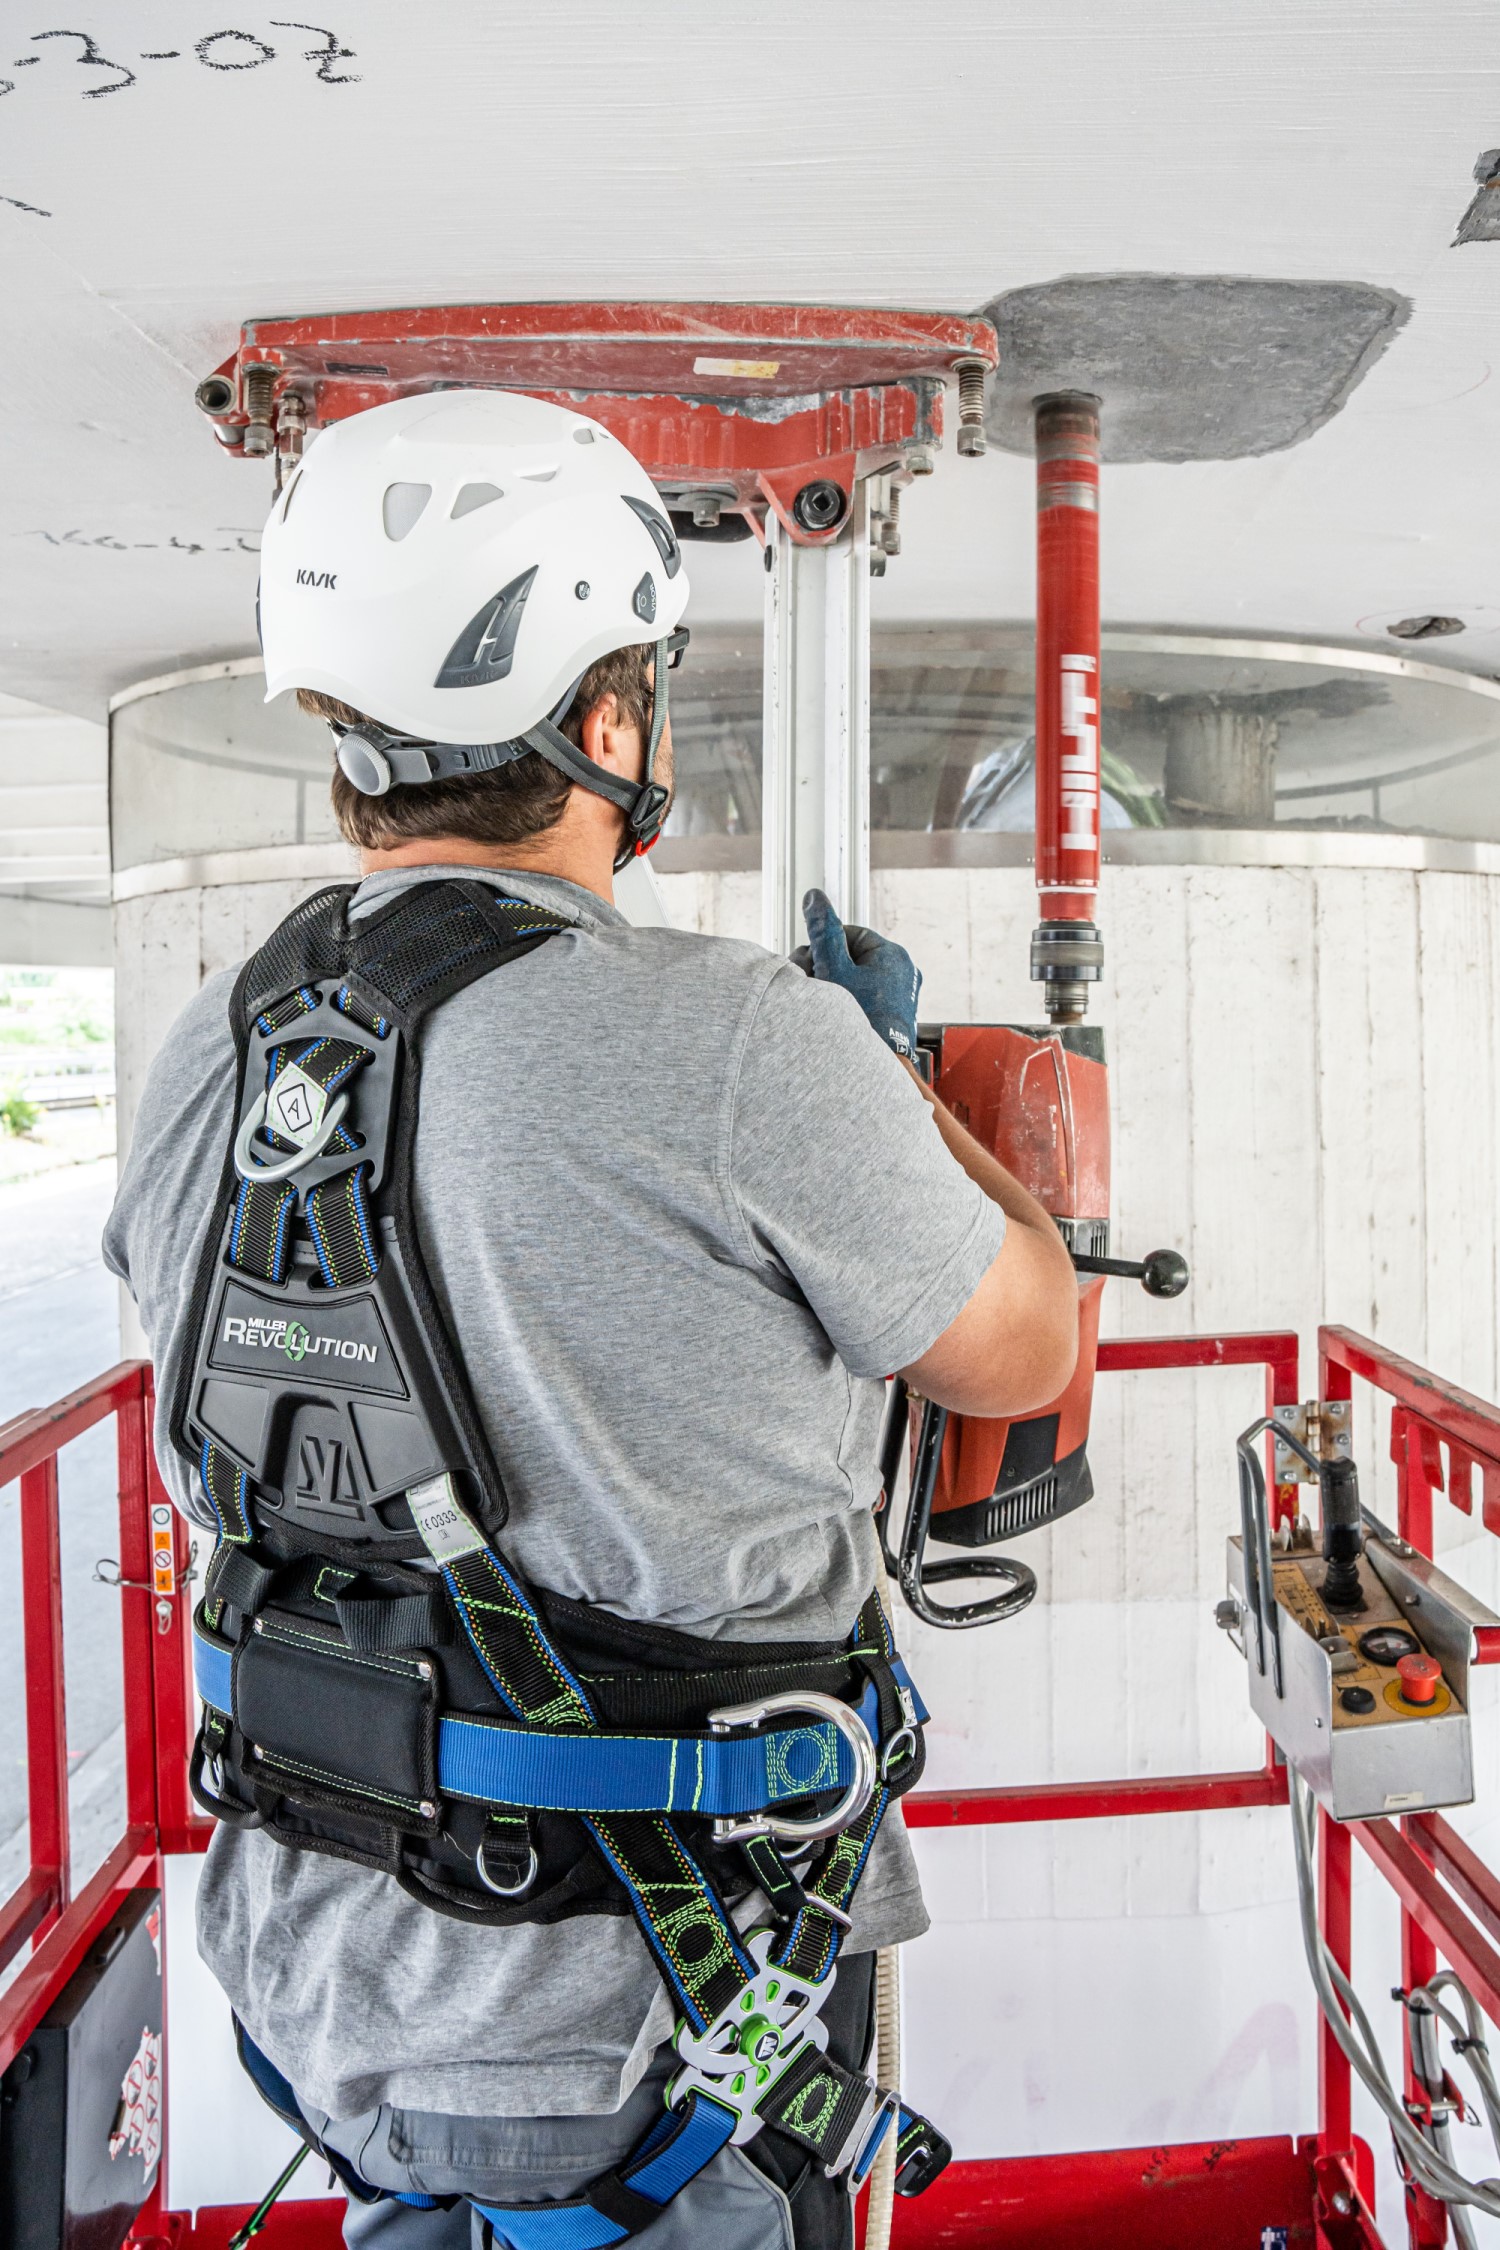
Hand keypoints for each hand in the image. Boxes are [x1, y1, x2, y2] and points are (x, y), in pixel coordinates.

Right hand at [793, 889, 921, 1059]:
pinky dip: (844, 1004)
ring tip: (817, 1004)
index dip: (823, 947)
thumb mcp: (833, 969)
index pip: (848, 934)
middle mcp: (901, 973)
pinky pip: (863, 1000)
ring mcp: (898, 997)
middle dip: (824, 968)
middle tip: (808, 983)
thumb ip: (823, 931)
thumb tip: (815, 898)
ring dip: (830, 987)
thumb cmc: (859, 1021)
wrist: (874, 1068)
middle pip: (850, 957)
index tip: (809, 963)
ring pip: (854, 980)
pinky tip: (830, 1017)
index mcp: (893, 955)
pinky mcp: (891, 1017)